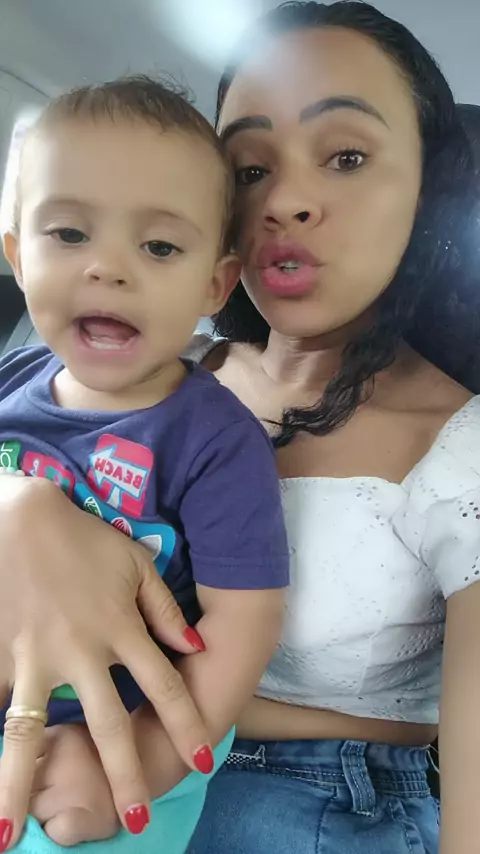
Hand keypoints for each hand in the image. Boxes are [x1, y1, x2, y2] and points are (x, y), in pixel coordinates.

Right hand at [0, 476, 210, 848]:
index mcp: (121, 629)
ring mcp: (35, 658)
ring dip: (21, 786)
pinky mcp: (1, 654)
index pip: (164, 687)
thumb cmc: (84, 540)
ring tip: (10, 836)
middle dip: (124, 776)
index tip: (203, 761)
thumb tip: (194, 650)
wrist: (22, 519)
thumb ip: (165, 610)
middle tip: (135, 823)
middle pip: (106, 726)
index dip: (186, 725)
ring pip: (29, 733)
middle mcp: (81, 653)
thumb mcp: (135, 565)